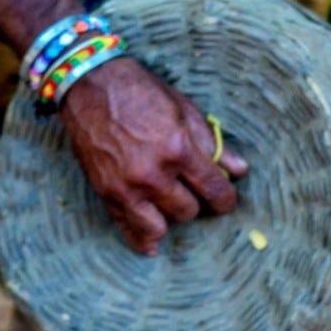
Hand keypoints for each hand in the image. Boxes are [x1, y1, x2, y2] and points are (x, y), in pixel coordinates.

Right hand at [59, 57, 248, 255]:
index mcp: (178, 149)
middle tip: (189, 190)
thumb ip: (212, 144)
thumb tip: (240, 170)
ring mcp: (127, 186)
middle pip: (188, 211)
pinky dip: (142, 240)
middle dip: (194, 201)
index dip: (224, 199)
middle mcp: (153, 173)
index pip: (214, 190)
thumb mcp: (184, 109)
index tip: (224, 200)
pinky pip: (128, 229)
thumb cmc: (141, 92)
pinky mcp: (106, 193)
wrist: (90, 84)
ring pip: (160, 226)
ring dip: (169, 218)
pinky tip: (152, 245)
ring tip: (168, 204)